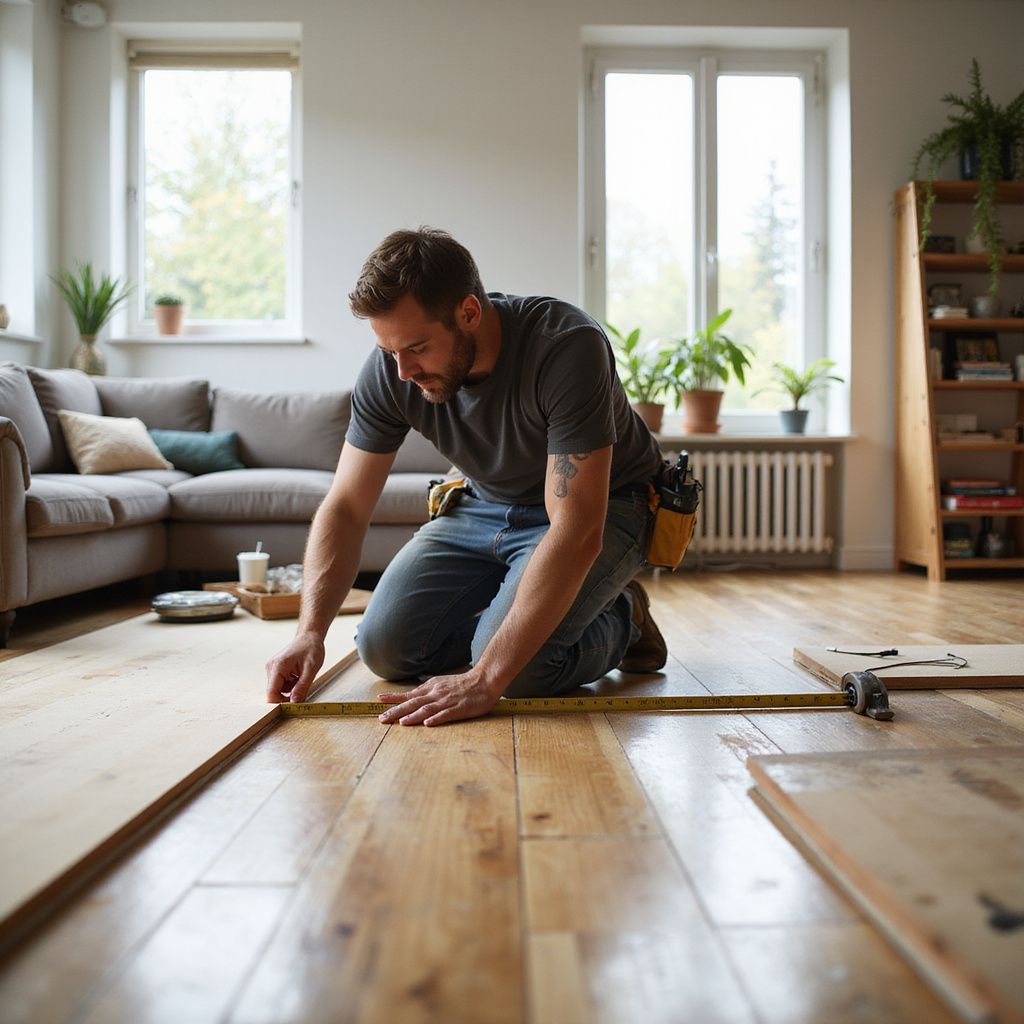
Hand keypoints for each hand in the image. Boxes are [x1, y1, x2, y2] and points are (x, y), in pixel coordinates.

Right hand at [266, 633, 325, 702]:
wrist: (309, 637)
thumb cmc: (311, 649)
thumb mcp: (311, 669)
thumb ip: (302, 687)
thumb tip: (294, 703)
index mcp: (277, 666)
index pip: (271, 693)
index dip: (280, 703)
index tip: (293, 706)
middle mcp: (271, 668)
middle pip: (274, 693)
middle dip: (288, 696)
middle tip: (303, 689)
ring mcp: (272, 669)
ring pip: (279, 690)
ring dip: (291, 689)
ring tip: (302, 678)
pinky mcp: (275, 670)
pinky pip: (281, 684)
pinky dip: (290, 685)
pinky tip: (298, 676)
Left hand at [377, 669, 502, 726]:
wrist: (484, 680)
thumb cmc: (464, 683)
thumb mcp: (443, 682)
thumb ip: (429, 688)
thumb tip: (415, 693)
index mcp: (432, 687)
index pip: (409, 694)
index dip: (394, 698)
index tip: (380, 700)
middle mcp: (436, 694)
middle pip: (413, 703)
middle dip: (396, 711)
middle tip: (382, 719)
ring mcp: (447, 701)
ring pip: (426, 709)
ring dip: (413, 717)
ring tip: (401, 723)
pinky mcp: (459, 709)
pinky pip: (446, 714)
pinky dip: (436, 719)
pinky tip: (428, 724)